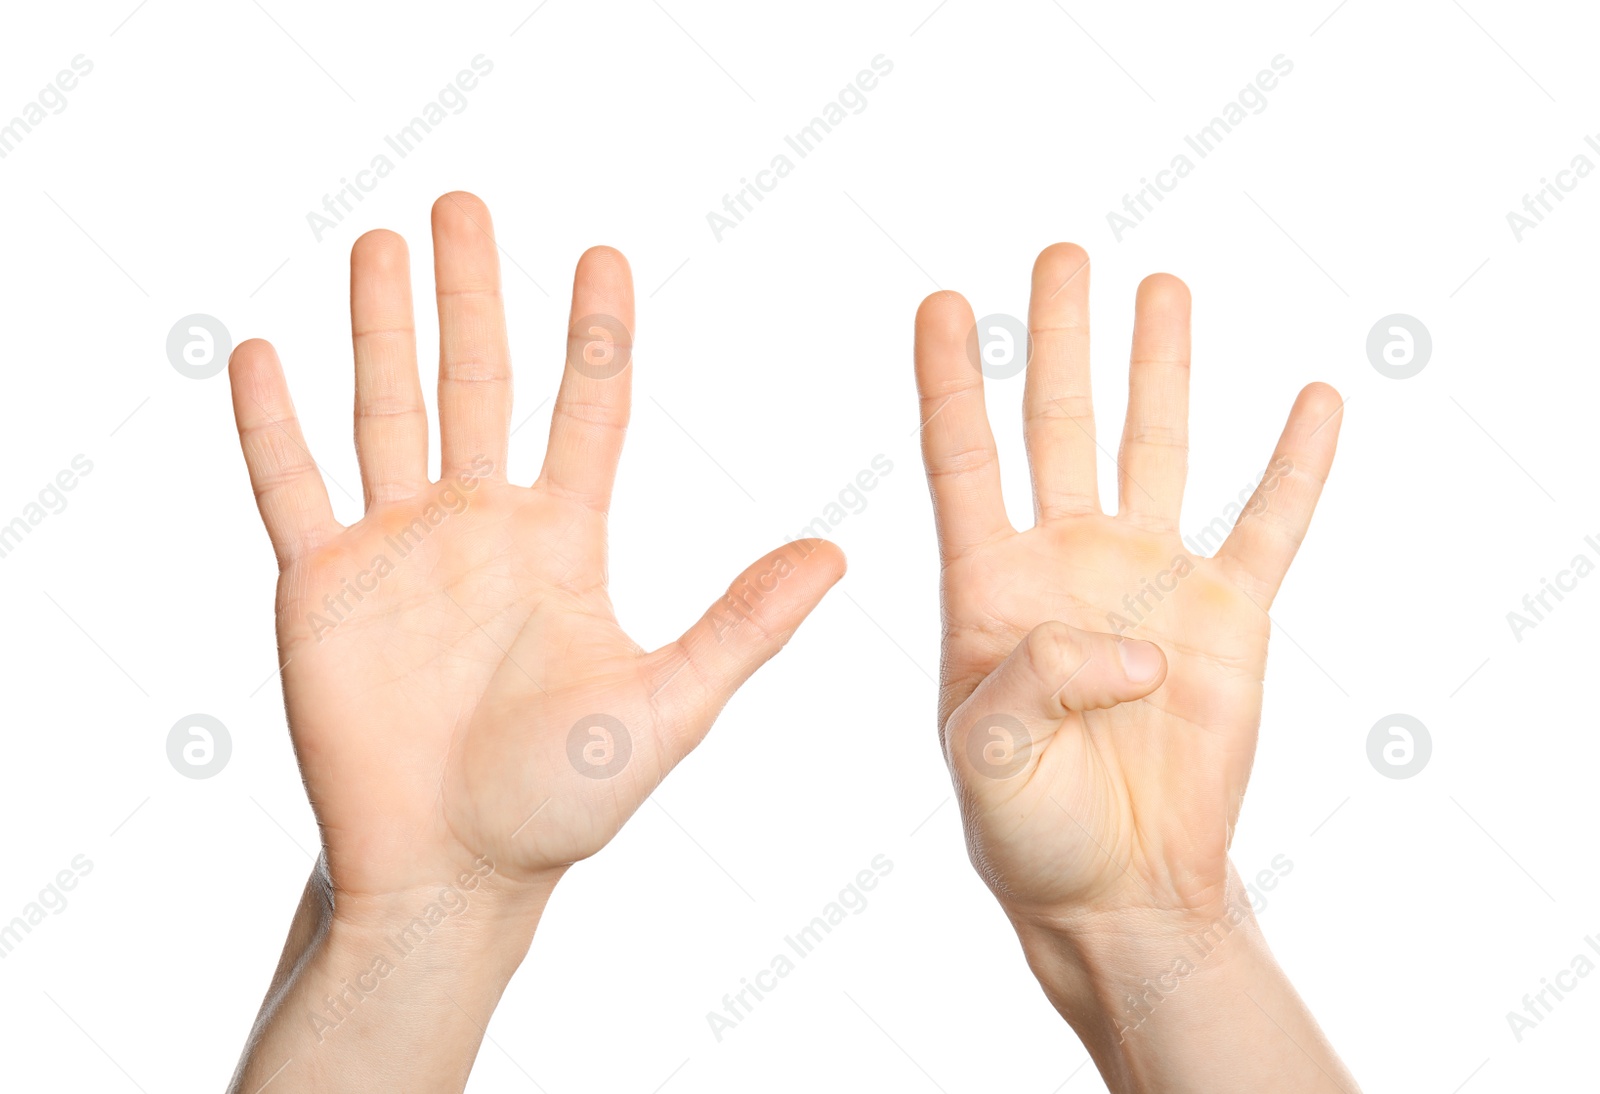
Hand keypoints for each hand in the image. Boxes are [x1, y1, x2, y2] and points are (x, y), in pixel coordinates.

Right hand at [230, 191, 843, 916]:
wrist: (451, 874)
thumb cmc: (561, 802)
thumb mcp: (667, 706)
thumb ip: (744, 625)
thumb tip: (839, 552)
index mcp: (562, 541)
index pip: (587, 410)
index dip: (596, 333)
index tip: (604, 253)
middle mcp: (480, 526)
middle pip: (478, 383)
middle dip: (474, 295)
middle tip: (468, 205)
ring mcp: (397, 549)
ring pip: (385, 411)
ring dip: (379, 329)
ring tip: (380, 243)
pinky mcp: (320, 587)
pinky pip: (291, 487)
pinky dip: (272, 425)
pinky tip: (261, 354)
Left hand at [914, 243, 1340, 931]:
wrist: (1119, 887)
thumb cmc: (1027, 827)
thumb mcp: (987, 758)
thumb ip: (1034, 681)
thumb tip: (1129, 639)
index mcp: (988, 587)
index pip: (963, 458)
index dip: (948, 380)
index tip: (937, 301)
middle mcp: (1066, 562)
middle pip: (1060, 424)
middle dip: (1058, 339)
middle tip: (1059, 254)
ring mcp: (1148, 580)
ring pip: (1157, 449)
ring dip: (1161, 369)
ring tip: (1163, 286)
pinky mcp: (1227, 616)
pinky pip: (1267, 526)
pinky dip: (1294, 467)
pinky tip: (1311, 401)